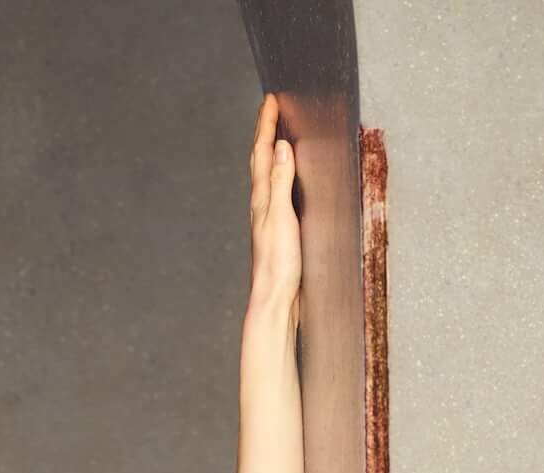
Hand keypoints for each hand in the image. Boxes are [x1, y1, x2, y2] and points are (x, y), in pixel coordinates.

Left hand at [248, 90, 300, 329]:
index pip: (263, 152)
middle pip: (260, 161)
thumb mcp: (281, 217)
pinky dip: (278, 177)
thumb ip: (281, 182)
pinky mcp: (276, 232)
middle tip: (270, 111)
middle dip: (265, 133)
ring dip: (270, 153)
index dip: (266, 125)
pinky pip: (275, 194)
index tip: (271, 100)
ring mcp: (267, 219)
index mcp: (261, 199)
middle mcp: (261, 206)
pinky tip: (283, 184)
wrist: (274, 301)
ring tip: (275, 137)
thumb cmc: (277, 265)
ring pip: (266, 177)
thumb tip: (282, 147)